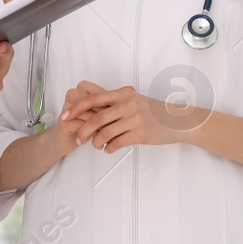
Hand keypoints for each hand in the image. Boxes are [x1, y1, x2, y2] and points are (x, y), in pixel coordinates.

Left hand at [60, 80, 188, 153]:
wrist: (177, 121)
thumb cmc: (154, 111)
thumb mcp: (135, 99)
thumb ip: (116, 100)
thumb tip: (92, 104)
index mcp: (124, 94)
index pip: (94, 99)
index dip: (76, 108)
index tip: (65, 116)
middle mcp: (128, 105)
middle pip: (97, 118)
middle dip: (83, 130)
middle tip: (78, 138)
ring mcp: (135, 119)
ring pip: (105, 133)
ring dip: (96, 142)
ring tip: (96, 145)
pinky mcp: (141, 134)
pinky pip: (117, 143)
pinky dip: (109, 148)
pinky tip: (109, 149)